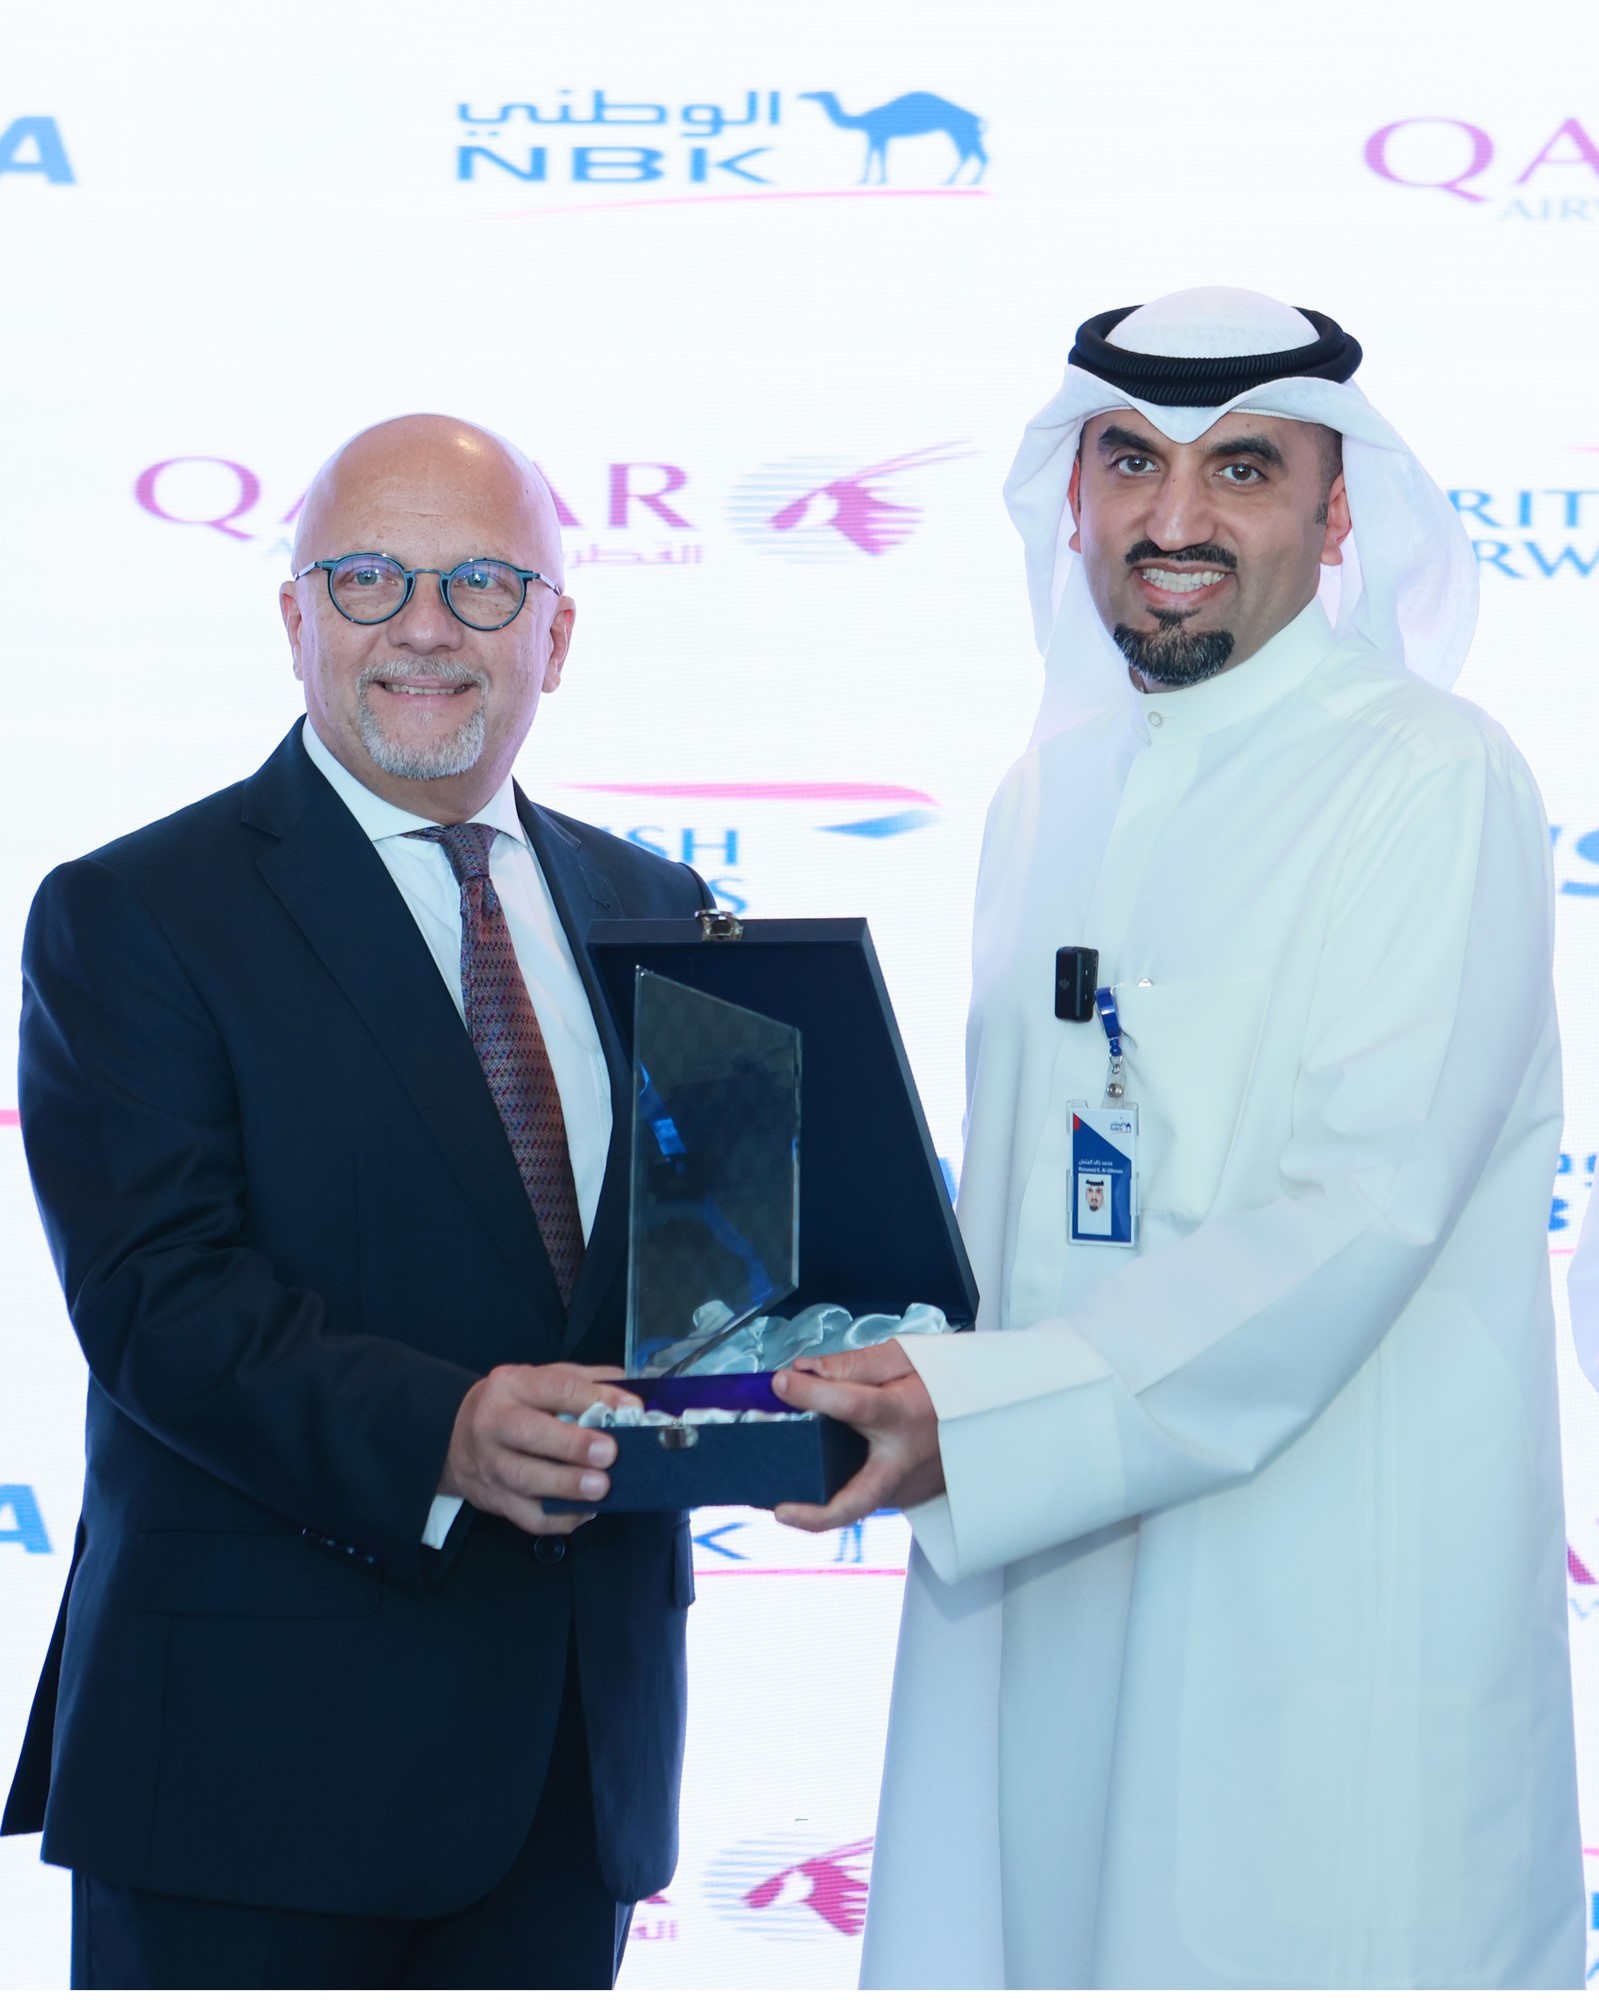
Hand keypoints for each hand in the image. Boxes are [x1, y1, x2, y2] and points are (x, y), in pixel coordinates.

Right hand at [440, 1363, 640, 1534]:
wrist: (457, 1439)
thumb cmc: (514, 1405)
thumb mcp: (541, 1379)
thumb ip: (584, 1381)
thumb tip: (630, 1395)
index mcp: (511, 1385)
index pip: (555, 1386)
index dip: (594, 1397)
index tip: (629, 1408)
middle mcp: (493, 1423)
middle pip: (529, 1434)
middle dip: (573, 1445)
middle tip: (609, 1453)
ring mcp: (490, 1464)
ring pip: (525, 1479)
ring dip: (567, 1486)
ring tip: (601, 1487)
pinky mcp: (495, 1500)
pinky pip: (527, 1517)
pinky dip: (559, 1519)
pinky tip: (585, 1511)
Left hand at [770, 1340, 944, 1531]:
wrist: (993, 1412)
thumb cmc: (949, 1383)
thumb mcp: (907, 1357)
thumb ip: (854, 1364)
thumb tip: (806, 1369)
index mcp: (904, 1415)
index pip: (851, 1405)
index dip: (811, 1392)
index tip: (782, 1382)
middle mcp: (904, 1459)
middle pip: (858, 1500)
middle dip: (818, 1516)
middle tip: (781, 1511)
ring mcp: (907, 1485)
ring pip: (860, 1500)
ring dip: (824, 1500)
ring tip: (792, 1491)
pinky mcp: (908, 1496)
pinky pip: (870, 1490)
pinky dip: (846, 1482)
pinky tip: (830, 1467)